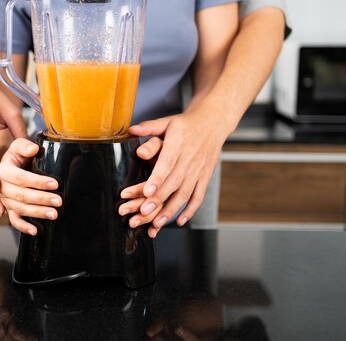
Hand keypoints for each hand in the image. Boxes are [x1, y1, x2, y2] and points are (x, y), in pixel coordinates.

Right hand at [0, 138, 60, 235]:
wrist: (8, 165)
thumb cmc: (16, 155)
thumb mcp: (18, 145)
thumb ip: (24, 145)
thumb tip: (33, 149)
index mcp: (1, 170)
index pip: (21, 178)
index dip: (38, 182)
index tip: (54, 184)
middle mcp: (0, 186)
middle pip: (21, 195)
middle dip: (42, 198)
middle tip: (59, 200)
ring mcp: (4, 199)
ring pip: (19, 208)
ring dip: (37, 212)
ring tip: (54, 213)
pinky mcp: (8, 208)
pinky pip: (14, 219)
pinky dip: (23, 227)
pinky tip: (35, 231)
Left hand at [120, 108, 225, 236]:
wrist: (213, 123)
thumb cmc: (186, 124)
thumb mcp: (167, 121)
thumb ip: (149, 127)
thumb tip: (132, 130)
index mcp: (178, 144)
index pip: (166, 164)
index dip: (157, 179)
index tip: (146, 192)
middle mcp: (189, 159)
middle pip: (173, 182)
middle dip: (158, 199)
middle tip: (143, 212)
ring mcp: (198, 170)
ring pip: (185, 193)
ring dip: (171, 210)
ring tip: (157, 223)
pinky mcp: (205, 177)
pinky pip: (198, 196)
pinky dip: (191, 210)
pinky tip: (180, 220)